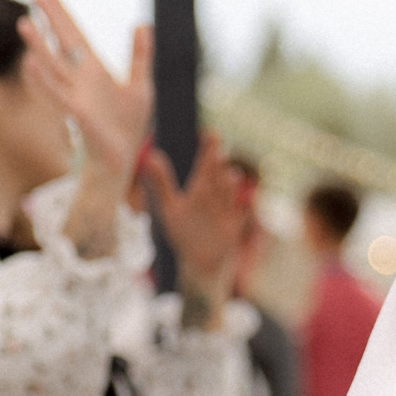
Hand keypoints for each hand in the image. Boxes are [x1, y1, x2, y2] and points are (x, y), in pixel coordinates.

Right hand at [18, 0, 151, 182]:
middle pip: (61, 44)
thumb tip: (142, 23)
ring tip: (25, 23)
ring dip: (38, 46)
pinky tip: (31, 64)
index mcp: (93, 71)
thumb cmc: (126, 124)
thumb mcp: (140, 85)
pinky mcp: (76, 115)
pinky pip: (57, 95)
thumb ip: (140, 55)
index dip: (61, 14)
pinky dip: (43, 81)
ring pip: (52, 67)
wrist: (121, 159)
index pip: (74, 37)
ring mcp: (74, 97)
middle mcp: (79, 80)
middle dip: (50, 20)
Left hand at [146, 132, 247, 324]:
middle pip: (216, 177)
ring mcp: (226, 214)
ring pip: (227, 195)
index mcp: (201, 191)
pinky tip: (246, 200)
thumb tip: (149, 154)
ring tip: (227, 174)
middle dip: (215, 162)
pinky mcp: (232, 230)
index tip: (208, 132)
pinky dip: (243, 209)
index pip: (205, 167)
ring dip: (228, 185)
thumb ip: (162, 182)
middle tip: (215, 142)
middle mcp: (215, 199)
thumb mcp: (170, 208)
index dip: (207, 150)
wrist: (201, 263)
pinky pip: (239, 216)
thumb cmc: (184, 233)